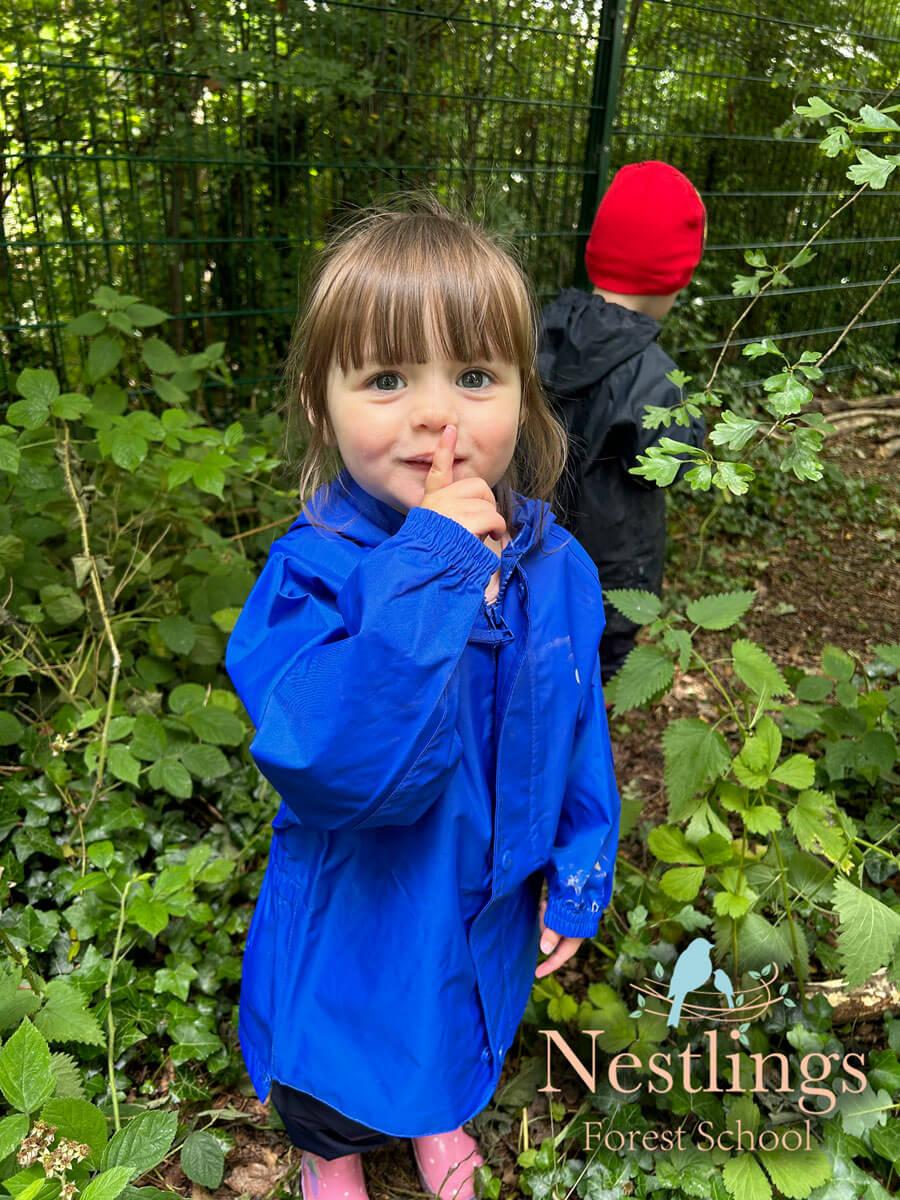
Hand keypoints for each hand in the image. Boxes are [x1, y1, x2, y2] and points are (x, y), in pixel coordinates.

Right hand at [419, 425, 505, 550]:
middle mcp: (440, 501)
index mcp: (431, 501)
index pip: (438, 469)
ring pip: (487, 503)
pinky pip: (492, 516)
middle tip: (483, 523)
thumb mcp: (437, 530)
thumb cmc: (435, 554)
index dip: (445, 448)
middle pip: (477, 486)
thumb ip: (453, 515)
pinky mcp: (464, 519)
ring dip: (492, 520)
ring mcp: (451, 509)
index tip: (450, 429)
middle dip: (486, 503)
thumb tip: (480, 514)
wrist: (427, 568)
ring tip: (482, 534)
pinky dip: (497, 527)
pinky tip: (491, 536)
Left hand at [535, 897, 584, 978]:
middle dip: (545, 926)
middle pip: (552, 938)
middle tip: (544, 908)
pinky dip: (547, 910)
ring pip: (550, 926)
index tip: (537, 974)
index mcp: (576, 936)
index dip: (550, 965)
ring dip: (546, 915)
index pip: (561, 955)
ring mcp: (568, 921)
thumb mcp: (563, 917)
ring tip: (547, 902)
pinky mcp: (563, 911)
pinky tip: (547, 900)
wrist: (583, 878)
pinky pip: (550, 916)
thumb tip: (545, 951)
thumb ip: (553, 933)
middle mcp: (573, 931)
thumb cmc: (575, 898)